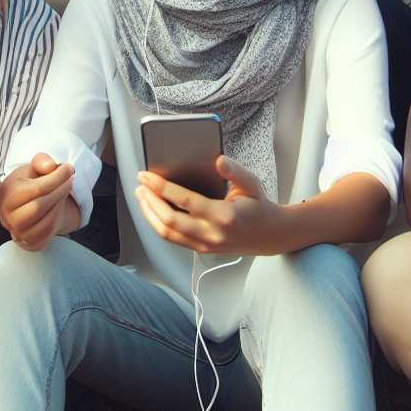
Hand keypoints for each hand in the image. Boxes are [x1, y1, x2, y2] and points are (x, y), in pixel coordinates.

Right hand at [0, 153, 75, 250]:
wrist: (30, 203)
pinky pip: (46, 237)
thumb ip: (41, 161)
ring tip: (66, 191)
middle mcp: (6, 217)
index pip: (35, 189)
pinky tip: (59, 207)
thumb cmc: (31, 183)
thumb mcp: (34, 166)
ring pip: (44, 224)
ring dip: (60, 206)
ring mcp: (16, 233)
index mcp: (5, 195)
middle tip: (71, 180)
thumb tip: (50, 167)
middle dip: (59, 192)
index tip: (69, 168)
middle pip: (38, 208)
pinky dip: (57, 221)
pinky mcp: (28, 244)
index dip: (56, 178)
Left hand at [135, 156, 288, 256]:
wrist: (271, 235)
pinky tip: (153, 209)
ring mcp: (206, 245)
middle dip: (150, 201)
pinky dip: (158, 224)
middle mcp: (212, 234)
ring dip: (150, 214)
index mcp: (224, 216)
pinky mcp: (202, 250)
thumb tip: (217, 160)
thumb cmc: (259, 206)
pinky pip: (173, 239)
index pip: (185, 201)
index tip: (146, 175)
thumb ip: (235, 171)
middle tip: (140, 184)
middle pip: (169, 221)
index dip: (161, 187)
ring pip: (167, 233)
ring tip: (142, 196)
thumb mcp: (252, 183)